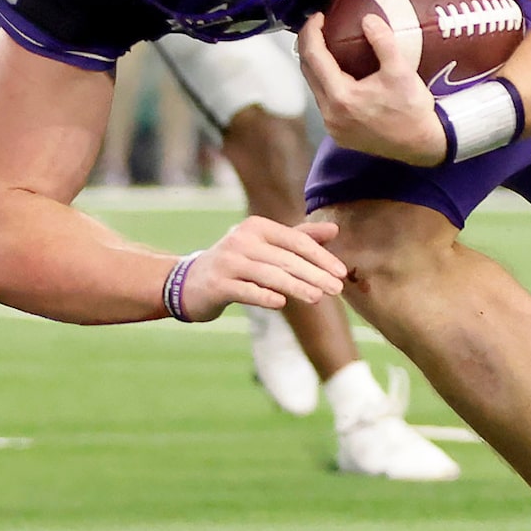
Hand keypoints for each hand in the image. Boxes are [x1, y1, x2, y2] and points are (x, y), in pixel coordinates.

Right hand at [170, 215, 348, 319]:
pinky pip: (245, 290)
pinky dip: (264, 296)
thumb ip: (299, 238)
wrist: (189, 282)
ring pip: (269, 275)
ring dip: (296, 287)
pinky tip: (281, 303)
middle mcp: (242, 240)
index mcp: (257, 227)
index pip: (297, 241)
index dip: (321, 257)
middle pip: (286, 259)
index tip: (341, 273)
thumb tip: (335, 230)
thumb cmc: (237, 263)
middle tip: (337, 289)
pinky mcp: (216, 284)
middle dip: (315, 274)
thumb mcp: (266, 246)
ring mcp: (227, 262)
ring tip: (318, 298)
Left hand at [297, 9, 449, 163]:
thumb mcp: (401, 72)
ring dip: (318, 66)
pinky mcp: (339, 133)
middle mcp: (330, 113)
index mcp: (341, 97)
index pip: (314, 57)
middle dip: (310, 46)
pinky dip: (327, 84)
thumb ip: (383, 42)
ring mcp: (333, 126)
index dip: (311, 33)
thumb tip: (368, 19)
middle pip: (307, 72)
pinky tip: (341, 76)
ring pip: (315, 88)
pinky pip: (325, 102)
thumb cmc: (412, 111)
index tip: (319, 17)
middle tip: (320, 28)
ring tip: (330, 48)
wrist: (422, 145)